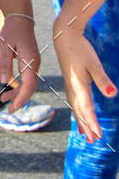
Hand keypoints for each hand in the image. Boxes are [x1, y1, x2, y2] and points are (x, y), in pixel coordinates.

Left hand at [0, 16, 39, 110]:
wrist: (20, 18)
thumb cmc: (12, 30)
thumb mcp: (5, 45)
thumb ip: (4, 63)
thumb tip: (4, 81)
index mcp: (30, 61)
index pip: (29, 85)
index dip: (22, 98)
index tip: (13, 108)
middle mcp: (35, 64)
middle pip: (30, 87)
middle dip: (20, 100)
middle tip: (8, 110)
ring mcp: (34, 63)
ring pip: (28, 84)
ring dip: (18, 93)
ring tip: (3, 100)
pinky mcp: (31, 62)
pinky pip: (27, 78)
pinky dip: (19, 85)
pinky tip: (10, 88)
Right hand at [54, 20, 116, 142]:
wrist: (64, 36)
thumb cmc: (79, 49)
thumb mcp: (94, 63)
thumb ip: (103, 79)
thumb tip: (113, 94)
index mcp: (79, 86)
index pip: (87, 109)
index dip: (93, 123)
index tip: (99, 136)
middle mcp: (72, 88)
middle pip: (80, 111)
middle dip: (87, 127)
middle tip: (94, 141)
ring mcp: (69, 85)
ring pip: (75, 108)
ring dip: (81, 121)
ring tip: (85, 135)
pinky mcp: (69, 81)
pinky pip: (73, 101)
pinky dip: (77, 111)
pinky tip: (78, 114)